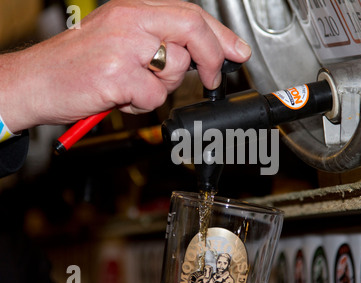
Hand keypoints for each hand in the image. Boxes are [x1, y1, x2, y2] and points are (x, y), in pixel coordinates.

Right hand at [0, 0, 251, 132]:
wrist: (34, 81)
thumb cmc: (76, 64)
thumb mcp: (118, 39)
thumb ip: (158, 41)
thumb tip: (197, 54)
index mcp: (132, 10)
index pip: (190, 14)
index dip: (219, 35)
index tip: (236, 51)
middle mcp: (130, 22)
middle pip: (193, 31)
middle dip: (212, 58)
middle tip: (213, 78)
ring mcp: (124, 47)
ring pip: (175, 69)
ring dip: (161, 87)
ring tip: (132, 86)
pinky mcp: (118, 75)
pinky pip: (154, 96)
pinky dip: (142, 104)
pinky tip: (120, 97)